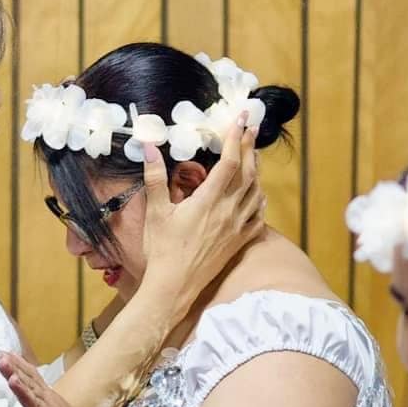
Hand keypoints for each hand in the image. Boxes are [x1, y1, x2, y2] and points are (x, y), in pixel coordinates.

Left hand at [0, 351, 103, 406]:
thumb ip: (38, 396)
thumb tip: (24, 382)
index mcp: (49, 400)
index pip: (31, 379)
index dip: (17, 366)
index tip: (3, 352)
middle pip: (30, 387)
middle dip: (15, 372)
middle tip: (2, 358)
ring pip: (37, 406)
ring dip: (24, 393)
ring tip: (12, 380)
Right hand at [138, 115, 265, 295]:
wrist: (174, 288)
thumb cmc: (161, 251)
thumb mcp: (155, 212)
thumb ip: (155, 177)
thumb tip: (148, 146)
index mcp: (208, 202)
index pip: (229, 162)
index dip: (236, 137)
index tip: (240, 118)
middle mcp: (228, 212)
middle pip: (248, 172)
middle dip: (250, 146)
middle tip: (251, 127)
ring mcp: (237, 228)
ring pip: (255, 192)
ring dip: (256, 170)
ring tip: (252, 154)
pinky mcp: (239, 242)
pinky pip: (258, 216)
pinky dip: (259, 199)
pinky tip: (257, 193)